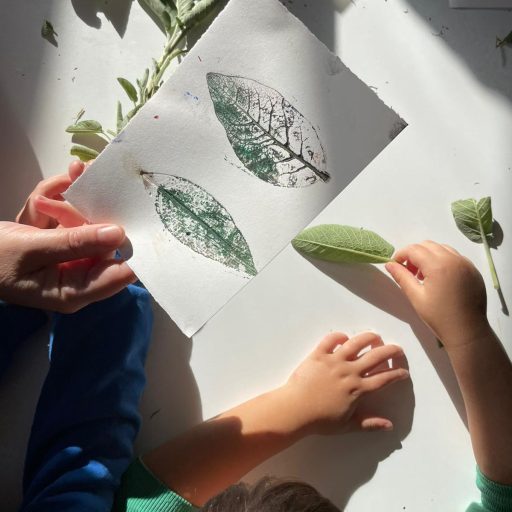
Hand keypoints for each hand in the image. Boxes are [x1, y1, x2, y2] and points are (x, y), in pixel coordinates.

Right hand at [0, 161, 135, 311]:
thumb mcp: (32, 250)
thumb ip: (74, 243)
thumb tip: (118, 234)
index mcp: (74, 291)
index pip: (118, 275)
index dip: (133, 249)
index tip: (139, 219)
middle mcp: (79, 277)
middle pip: (104, 243)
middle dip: (94, 210)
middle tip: (89, 176)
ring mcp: (72, 258)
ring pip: (89, 224)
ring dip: (78, 197)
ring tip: (74, 170)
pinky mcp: (63, 241)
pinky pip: (72, 217)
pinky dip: (64, 197)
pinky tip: (63, 179)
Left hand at [282, 331, 408, 434]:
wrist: (295, 409)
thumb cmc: (320, 420)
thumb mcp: (347, 425)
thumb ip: (369, 423)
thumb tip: (390, 425)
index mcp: (358, 389)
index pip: (383, 379)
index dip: (396, 374)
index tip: (404, 371)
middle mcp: (349, 371)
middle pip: (375, 357)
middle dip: (390, 351)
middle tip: (398, 349)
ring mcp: (334, 360)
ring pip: (356, 343)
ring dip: (369, 338)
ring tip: (376, 336)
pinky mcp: (318, 354)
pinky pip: (330, 340)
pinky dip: (339, 336)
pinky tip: (344, 337)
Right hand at [385, 241, 488, 347]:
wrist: (467, 331)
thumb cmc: (438, 317)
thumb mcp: (416, 297)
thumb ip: (402, 277)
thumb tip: (389, 264)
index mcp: (438, 266)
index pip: (414, 249)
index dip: (401, 255)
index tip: (395, 266)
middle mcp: (454, 259)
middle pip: (428, 245)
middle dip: (414, 254)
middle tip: (409, 272)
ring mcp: (466, 264)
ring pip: (442, 248)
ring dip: (428, 255)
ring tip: (424, 275)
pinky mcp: (473, 270)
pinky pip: (454, 256)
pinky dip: (443, 260)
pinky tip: (439, 278)